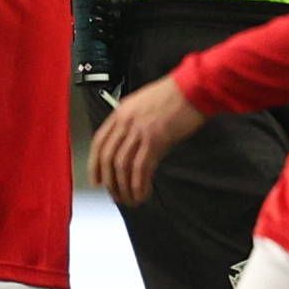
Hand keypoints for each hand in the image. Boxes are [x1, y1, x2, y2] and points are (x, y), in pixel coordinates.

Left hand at [89, 73, 208, 204]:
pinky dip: (139, 184)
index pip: (99, 143)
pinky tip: (143, 193)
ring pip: (122, 166)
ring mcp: (140, 131)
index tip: (98, 181)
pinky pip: (141, 168)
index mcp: (121, 112)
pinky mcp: (156, 139)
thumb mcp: (144, 105)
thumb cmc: (174, 96)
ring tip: (130, 199)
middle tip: (116, 195)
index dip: (95, 166)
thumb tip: (131, 149)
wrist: (193, 89)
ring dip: (125, 187)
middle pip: (108, 158)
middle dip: (110, 182)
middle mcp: (126, 122)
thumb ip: (133, 125)